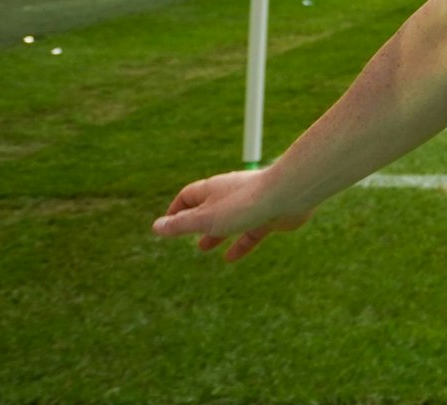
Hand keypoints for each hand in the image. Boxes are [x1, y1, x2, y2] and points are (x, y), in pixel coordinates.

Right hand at [152, 168, 314, 261]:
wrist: (289, 195)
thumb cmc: (244, 204)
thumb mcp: (206, 219)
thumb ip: (182, 225)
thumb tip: (157, 227)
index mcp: (212, 189)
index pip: (188, 196)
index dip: (176, 210)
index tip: (166, 225)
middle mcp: (231, 194)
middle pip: (209, 207)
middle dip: (196, 222)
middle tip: (185, 236)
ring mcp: (252, 204)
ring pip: (229, 221)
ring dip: (215, 233)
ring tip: (204, 247)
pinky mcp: (269, 216)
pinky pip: (250, 233)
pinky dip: (239, 244)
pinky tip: (231, 258)